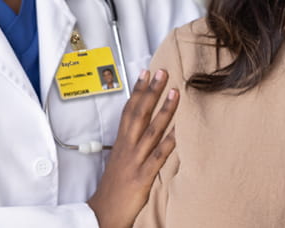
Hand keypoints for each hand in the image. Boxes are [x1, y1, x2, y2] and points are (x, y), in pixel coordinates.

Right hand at [88, 69, 179, 227]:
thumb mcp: (120, 161)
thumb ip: (131, 145)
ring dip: (164, 110)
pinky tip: (180, 130)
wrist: (103, 213)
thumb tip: (143, 130)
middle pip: (139, 113)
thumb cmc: (113, 189)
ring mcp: (136, 161)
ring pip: (151, 130)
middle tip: (161, 71)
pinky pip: (159, 156)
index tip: (145, 72)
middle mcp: (128, 148)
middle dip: (150, 91)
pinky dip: (170, 142)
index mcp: (122, 144)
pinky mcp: (143, 176)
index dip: (137, 90)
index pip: (129, 110)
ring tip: (174, 92)